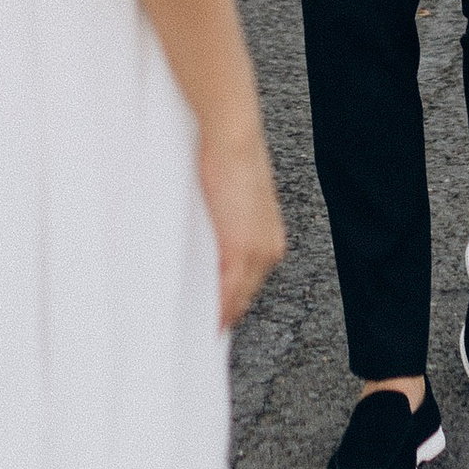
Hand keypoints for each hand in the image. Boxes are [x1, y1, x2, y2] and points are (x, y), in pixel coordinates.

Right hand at [200, 106, 286, 329]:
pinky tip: (204, 320)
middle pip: (246, 294)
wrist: (233, 140)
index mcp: (270, 238)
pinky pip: (227, 291)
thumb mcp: (233, 200)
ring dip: (220, 314)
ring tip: (198, 328)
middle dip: (226, 312)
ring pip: (238, 298)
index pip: (251, 282)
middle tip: (204, 327)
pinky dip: (215, 309)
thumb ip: (227, 225)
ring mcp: (257, 251)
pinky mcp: (240, 249)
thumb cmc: (228, 158)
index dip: (234, 299)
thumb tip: (211, 238)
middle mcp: (269, 248)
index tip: (219, 313)